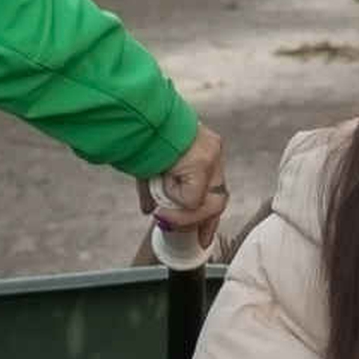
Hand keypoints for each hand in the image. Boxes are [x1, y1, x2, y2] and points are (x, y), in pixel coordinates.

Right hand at [144, 126, 229, 245]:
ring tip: (163, 213)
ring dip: (185, 216)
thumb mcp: (150, 171)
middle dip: (202, 223)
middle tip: (186, 234)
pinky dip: (174, 196)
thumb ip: (153, 192)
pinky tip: (161, 184)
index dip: (209, 219)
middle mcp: (213, 154)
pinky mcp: (203, 161)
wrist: (138, 119)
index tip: (203, 239)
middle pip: (220, 200)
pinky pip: (192, 197)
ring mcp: (211, 156)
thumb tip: (149, 210)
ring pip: (209, 203)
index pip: (215, 191)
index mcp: (204, 153)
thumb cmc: (142, 140)